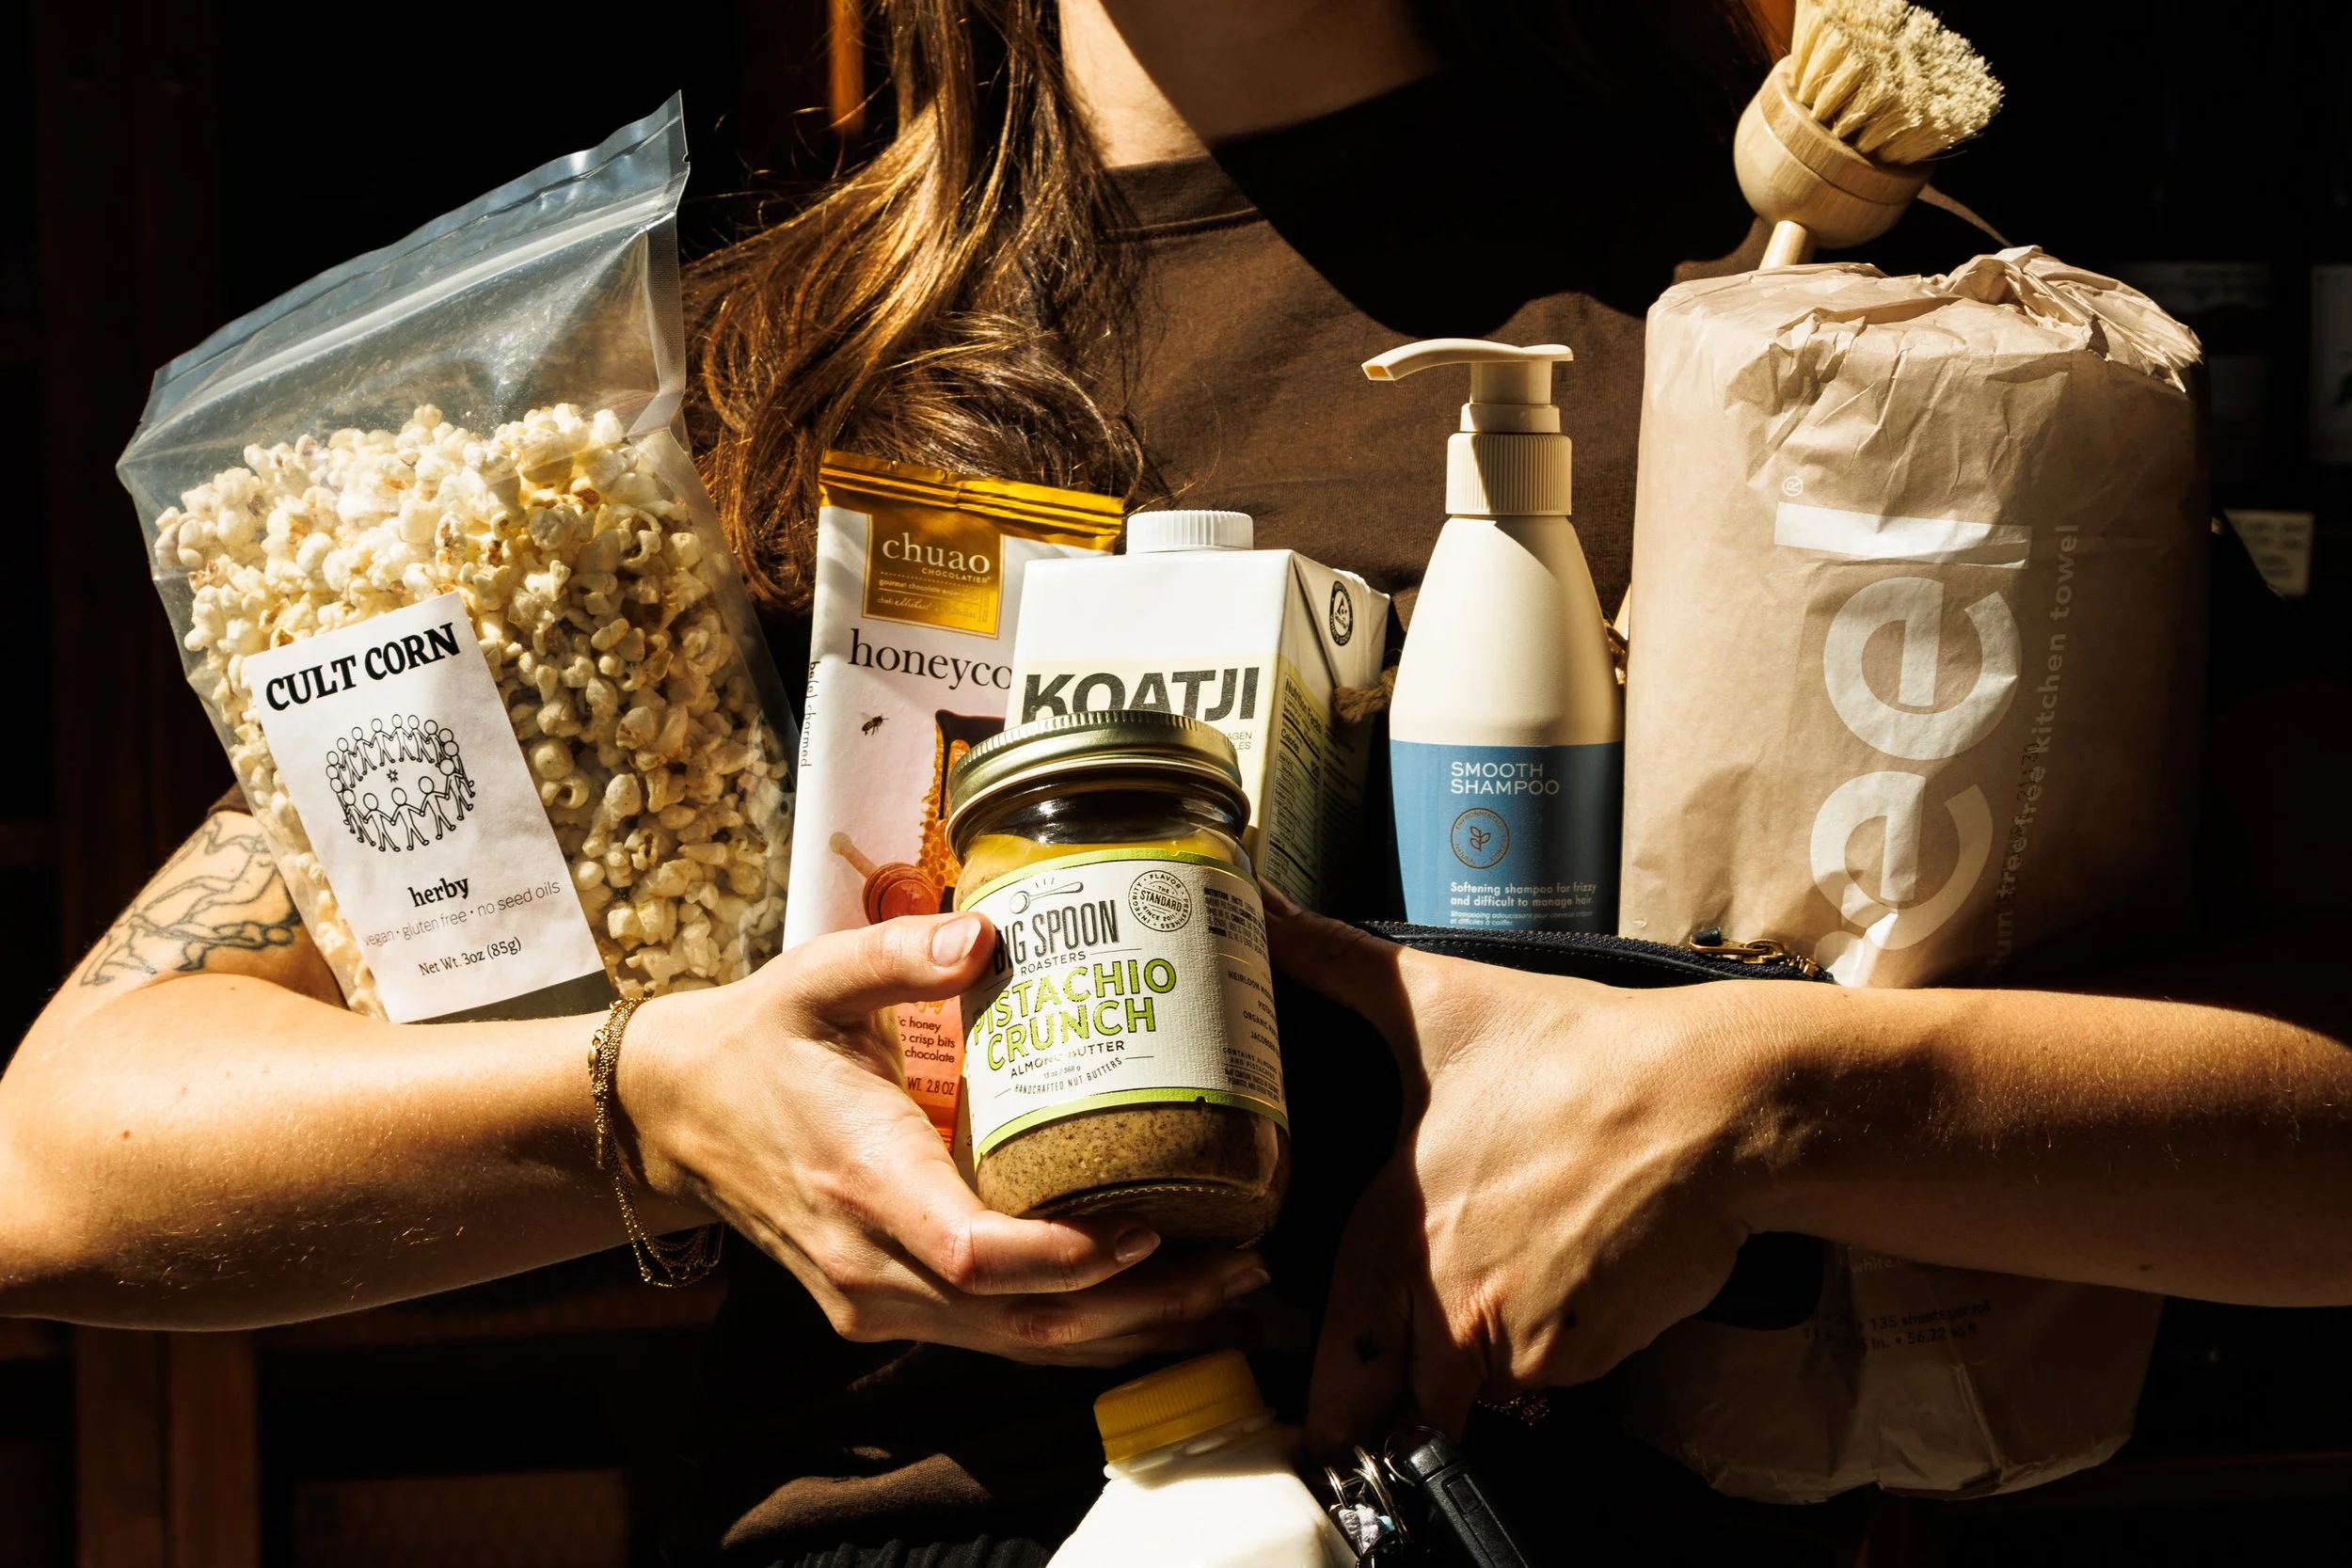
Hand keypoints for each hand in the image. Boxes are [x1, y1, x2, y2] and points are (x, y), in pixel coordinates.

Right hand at [623, 911, 1267, 1364]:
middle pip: (1018, 1318)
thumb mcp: (817, 978)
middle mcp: (868, 1263)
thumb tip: (986, 936)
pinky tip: (1154, 1309)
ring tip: (1226, 1290)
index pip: (971, 1252)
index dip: (1066, 1255)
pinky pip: (997, 1339)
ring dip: (1125, 1328)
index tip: (1148, 1224)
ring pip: (1016, 1343)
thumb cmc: (763, 1043)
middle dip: (1139, 1304)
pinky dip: (1079, 1331)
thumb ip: (899, 957)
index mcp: (859, 1177)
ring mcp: (875, 1302)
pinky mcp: (887, 1310)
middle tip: (1237, 1265)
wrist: (678, 1116)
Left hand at [1269, 905, 1795, 1450]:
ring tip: (1520, 1281)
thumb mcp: (1439, 1001)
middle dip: (1389, 1412)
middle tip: (1390, 1416)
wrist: (1708, 1103)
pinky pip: (1550, 1378)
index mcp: (1391, 1225)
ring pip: (1479, 1386)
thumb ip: (1337, 964)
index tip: (1315, 1414)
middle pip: (1393, 1397)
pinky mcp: (1580, 1357)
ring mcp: (1512, 1337)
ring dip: (1487, 1364)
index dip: (1324, 1384)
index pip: (1331, 1346)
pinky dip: (1559, 1347)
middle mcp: (1439, 1295)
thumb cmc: (1578, 1053)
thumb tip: (1262, 909)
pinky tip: (1581, 1277)